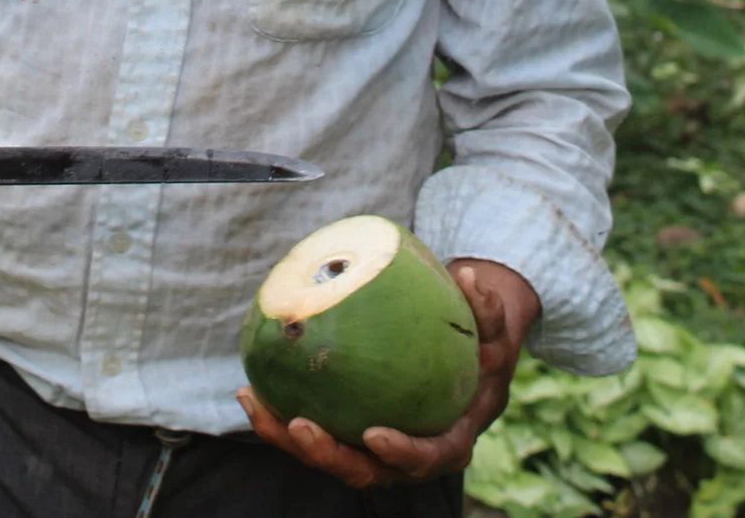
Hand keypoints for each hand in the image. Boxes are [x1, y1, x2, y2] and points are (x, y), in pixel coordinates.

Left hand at [237, 259, 537, 489]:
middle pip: (364, 470)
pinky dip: (279, 420)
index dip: (400, 454)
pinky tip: (250, 390)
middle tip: (299, 425)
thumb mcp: (494, 333)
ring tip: (256, 404)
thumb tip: (468, 275)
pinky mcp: (346, 435)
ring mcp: (372, 451)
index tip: (373, 433)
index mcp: (448, 440)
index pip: (425, 459)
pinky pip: (312, 434)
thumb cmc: (480, 351)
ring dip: (288, 441)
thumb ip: (487, 310)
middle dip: (328, 456)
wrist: (463, 367)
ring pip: (328, 458)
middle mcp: (406, 456)